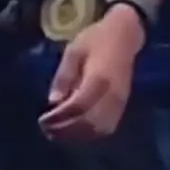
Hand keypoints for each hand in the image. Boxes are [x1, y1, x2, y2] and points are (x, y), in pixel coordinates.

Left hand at [39, 6, 144, 140]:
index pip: (78, 106)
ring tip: (58, 132)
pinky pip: (108, 126)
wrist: (125, 35)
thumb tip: (53, 102)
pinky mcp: (123, 105)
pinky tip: (76, 130)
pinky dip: (91, 133)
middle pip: (88, 122)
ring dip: (78, 134)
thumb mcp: (74, 51)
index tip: (43, 120)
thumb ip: (63, 76)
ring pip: (99, 129)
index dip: (60, 117)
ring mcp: (120, 102)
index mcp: (98, 79)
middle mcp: (111, 94)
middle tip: (47, 129)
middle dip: (66, 130)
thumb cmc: (96, 39)